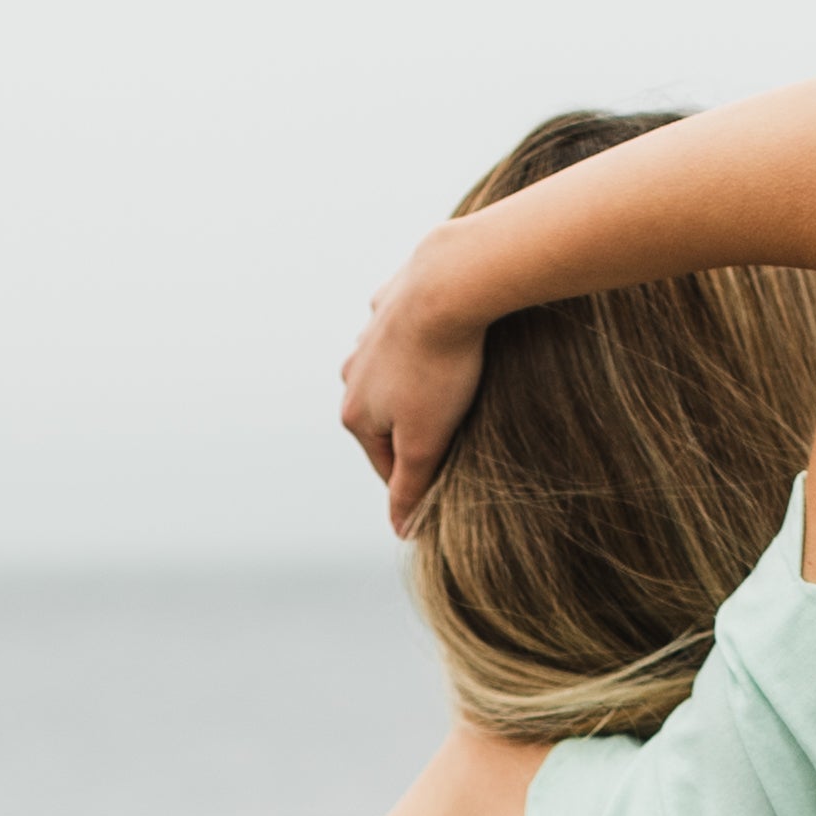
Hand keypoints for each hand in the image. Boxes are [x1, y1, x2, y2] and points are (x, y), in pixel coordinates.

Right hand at [338, 250, 484, 528]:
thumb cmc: (441, 368)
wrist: (447, 285)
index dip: (422, 478)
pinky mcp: (390, 302)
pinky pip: (405, 332)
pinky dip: (423, 341)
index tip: (457, 476)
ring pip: (394, 374)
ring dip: (419, 385)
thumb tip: (401, 530)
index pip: (387, 467)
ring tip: (458, 383)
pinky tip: (448, 338)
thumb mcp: (427, 442)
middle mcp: (351, 374)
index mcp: (354, 414)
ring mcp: (367, 336)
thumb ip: (411, 488)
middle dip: (420, 429)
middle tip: (464, 427)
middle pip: (389, 420)